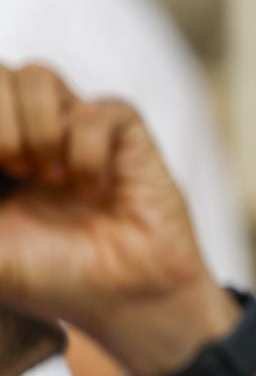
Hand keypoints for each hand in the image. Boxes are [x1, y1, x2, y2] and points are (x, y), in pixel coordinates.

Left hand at [0, 64, 235, 375]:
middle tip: (14, 168)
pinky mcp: (124, 134)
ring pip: (36, 75)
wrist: (124, 300)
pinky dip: (88, 150)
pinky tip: (94, 189)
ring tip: (49, 176)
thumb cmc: (50, 279)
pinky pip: (98, 109)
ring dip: (38, 127)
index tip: (0, 173)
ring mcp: (74, 129)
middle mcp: (25, 132)